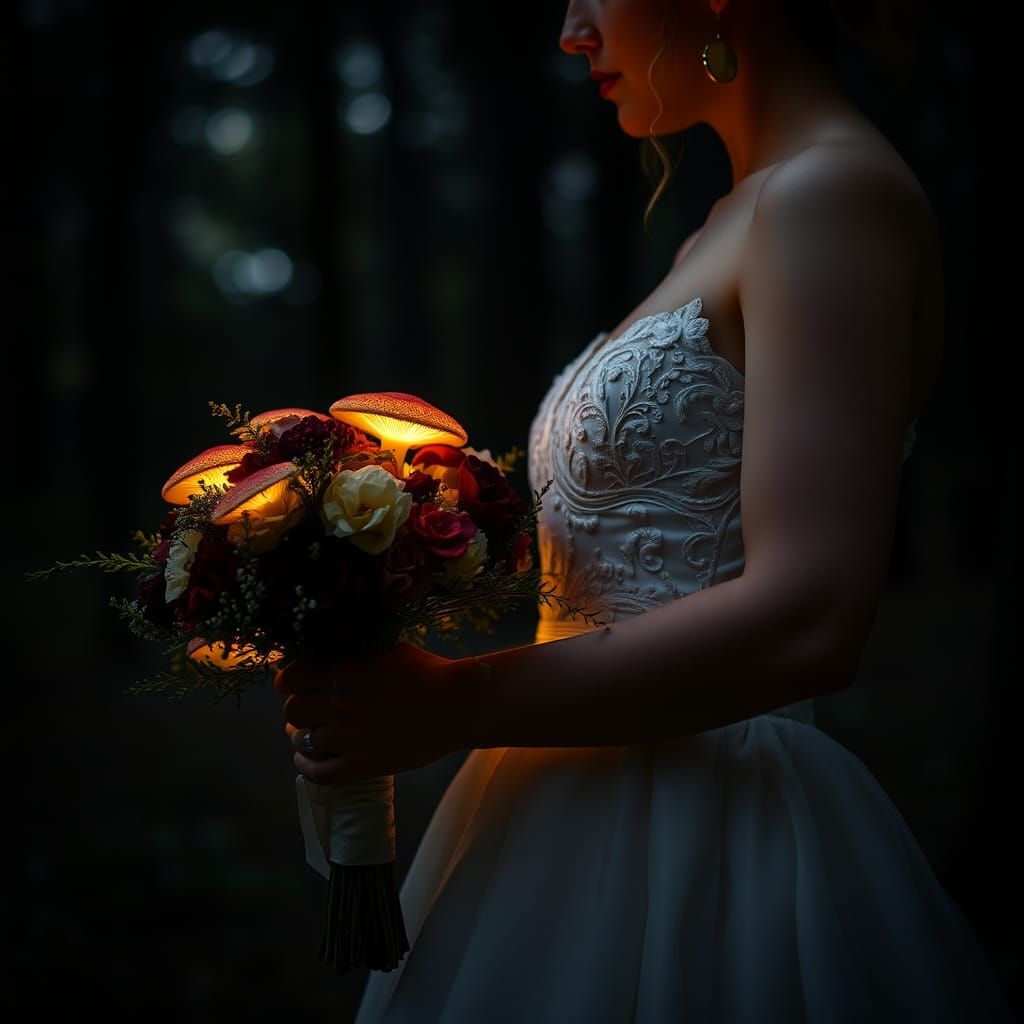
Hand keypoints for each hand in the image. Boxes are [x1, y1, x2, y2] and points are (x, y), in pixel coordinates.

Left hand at [275, 642, 470, 784]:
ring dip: (305, 736)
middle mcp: (340, 703)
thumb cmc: (427, 671)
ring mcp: (348, 737)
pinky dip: (306, 767)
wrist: (458, 705)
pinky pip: (317, 772)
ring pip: (302, 742)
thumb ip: (353, 650)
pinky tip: (306, 760)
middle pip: (292, 711)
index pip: (289, 678)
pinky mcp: (360, 765)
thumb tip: (325, 648)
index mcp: (344, 670)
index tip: (295, 683)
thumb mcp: (387, 648)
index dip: (288, 681)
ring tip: (313, 732)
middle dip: (298, 708)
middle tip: (310, 708)